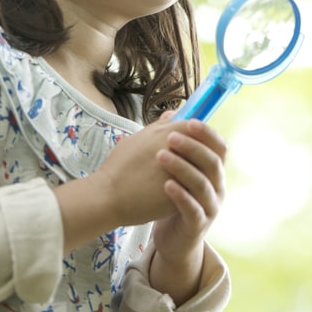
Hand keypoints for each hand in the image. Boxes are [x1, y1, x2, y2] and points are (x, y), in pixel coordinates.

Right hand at [55, 116, 198, 253]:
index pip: (196, 127)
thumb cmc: (119, 167)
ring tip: (190, 178)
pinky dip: (195, 188)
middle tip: (193, 163)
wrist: (108, 197)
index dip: (199, 133)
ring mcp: (181, 171)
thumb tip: (174, 113)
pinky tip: (186, 192)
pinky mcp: (182, 192)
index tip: (196, 142)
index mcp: (166, 133)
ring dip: (201, 171)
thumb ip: (159, 126)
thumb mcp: (137, 138)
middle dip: (203, 153)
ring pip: (204, 168)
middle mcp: (176, 149)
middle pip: (204, 146)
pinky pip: (196, 187)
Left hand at [149, 116, 226, 302]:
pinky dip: (180, 195)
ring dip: (182, 167)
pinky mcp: (198, 225)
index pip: (219, 148)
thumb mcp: (180, 171)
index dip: (207, 133)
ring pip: (202, 184)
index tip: (189, 121)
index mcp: (215, 172)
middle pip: (212, 163)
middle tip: (170, 137)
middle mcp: (218, 188)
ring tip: (161, 156)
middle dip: (192, 147)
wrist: (175, 239)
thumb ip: (179, 146)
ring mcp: (210, 207)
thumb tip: (173, 115)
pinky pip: (192, 208)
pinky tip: (166, 185)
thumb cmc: (177, 199)